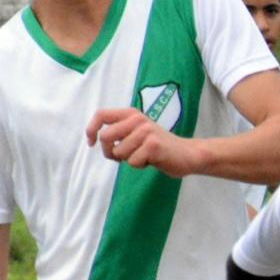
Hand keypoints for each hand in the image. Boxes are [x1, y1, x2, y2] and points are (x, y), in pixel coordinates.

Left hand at [85, 107, 200, 175]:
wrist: (187, 154)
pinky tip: (151, 161)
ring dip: (128, 160)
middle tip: (120, 158)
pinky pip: (133, 162)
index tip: (91, 143)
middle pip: (106, 137)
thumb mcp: (138, 132)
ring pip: (119, 152)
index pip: (101, 115)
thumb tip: (97, 139)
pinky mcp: (153, 145)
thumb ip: (120, 131)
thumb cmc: (159, 146)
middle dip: (109, 152)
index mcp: (131, 114)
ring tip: (143, 156)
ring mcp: (146, 131)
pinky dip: (140, 166)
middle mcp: (137, 119)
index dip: (91, 129)